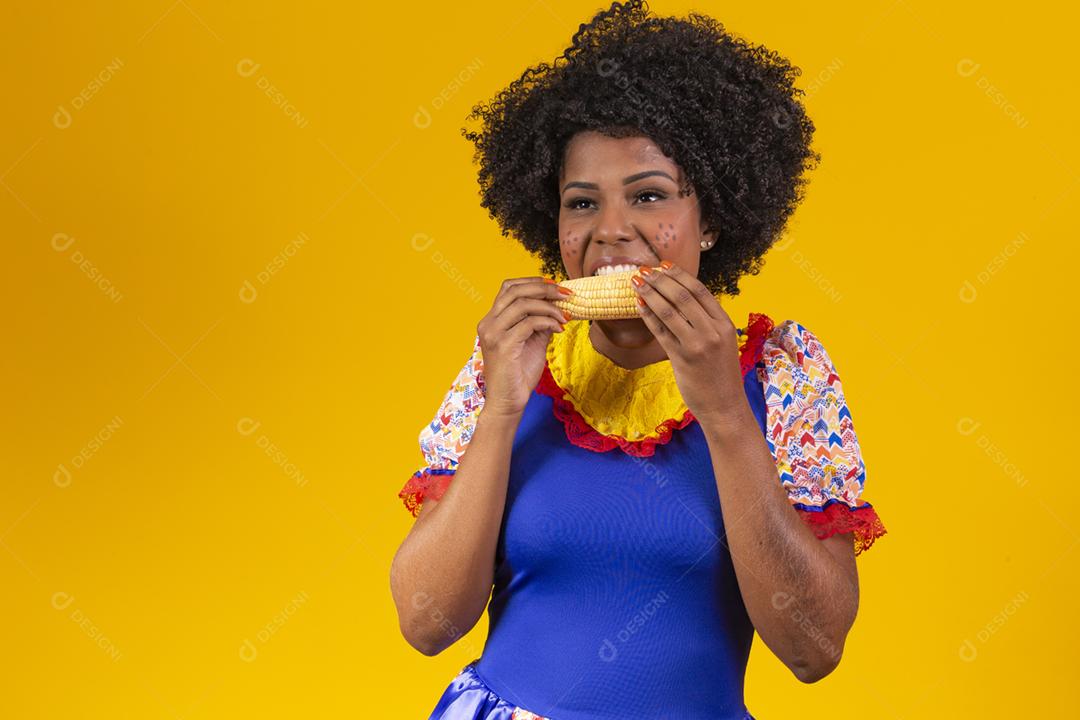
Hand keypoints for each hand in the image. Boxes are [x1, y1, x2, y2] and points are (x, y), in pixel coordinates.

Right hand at [477, 277, 571, 416]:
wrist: (508, 402)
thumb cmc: (519, 374)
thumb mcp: (532, 342)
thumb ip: (540, 322)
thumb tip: (558, 306)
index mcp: (492, 320)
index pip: (509, 287)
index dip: (533, 282)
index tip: (555, 286)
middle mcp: (489, 323)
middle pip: (515, 290)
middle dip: (545, 289)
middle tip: (567, 294)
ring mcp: (493, 333)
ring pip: (523, 304)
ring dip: (549, 306)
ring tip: (565, 316)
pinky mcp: (502, 345)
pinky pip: (529, 323)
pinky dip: (548, 321)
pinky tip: (559, 329)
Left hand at [631, 262, 747, 426]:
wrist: (724, 406)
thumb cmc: (720, 375)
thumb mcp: (722, 342)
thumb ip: (706, 322)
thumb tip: (680, 299)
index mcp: (725, 323)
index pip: (700, 291)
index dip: (679, 275)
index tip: (663, 265)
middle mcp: (713, 331)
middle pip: (682, 296)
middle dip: (660, 280)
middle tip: (644, 270)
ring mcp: (697, 344)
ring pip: (669, 311)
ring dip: (650, 293)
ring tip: (636, 282)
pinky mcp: (681, 358)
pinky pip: (660, 331)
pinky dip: (648, 315)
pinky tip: (638, 304)